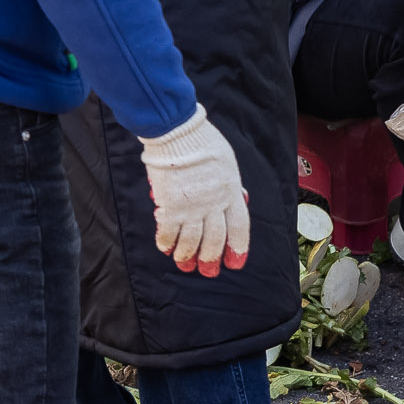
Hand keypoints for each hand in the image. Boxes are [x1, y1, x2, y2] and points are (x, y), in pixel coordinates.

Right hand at [137, 105, 250, 275]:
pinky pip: (169, 230)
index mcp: (232, 192)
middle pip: (215, 238)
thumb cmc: (201, 141)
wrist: (177, 132)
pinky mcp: (171, 204)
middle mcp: (214, 203)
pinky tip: (164, 247)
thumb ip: (229, 184)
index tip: (234, 262)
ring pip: (193, 239)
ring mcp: (193, 205)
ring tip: (183, 263)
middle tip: (207, 271)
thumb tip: (232, 198)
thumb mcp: (226, 162)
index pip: (239, 227)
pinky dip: (166, 241)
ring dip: (187, 254)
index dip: (237, 247)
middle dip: (211, 257)